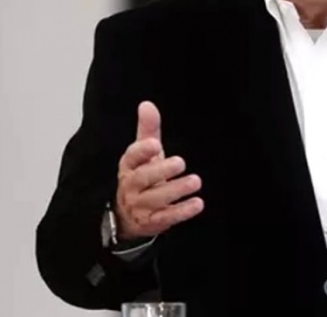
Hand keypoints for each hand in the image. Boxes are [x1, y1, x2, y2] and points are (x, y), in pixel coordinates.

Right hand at [115, 101, 203, 239]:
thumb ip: (148, 130)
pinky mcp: (151, 222)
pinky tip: (197, 203)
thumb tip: (147, 104)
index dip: (141, 151)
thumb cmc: (142, 176)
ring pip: (155, 199)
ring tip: (195, 181)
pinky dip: (181, 212)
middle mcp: (131, 186)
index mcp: (129, 167)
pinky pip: (165, 218)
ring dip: (176, 190)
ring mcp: (140, 206)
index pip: (131, 157)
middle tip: (181, 162)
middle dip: (161, 170)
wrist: (129, 216)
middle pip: (142, 179)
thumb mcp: (145, 154)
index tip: (155, 144)